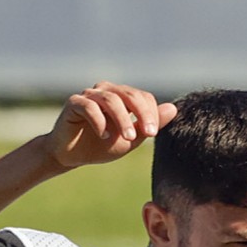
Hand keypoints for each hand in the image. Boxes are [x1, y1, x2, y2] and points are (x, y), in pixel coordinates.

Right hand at [45, 83, 177, 169]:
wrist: (72, 155)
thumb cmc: (102, 145)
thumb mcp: (131, 139)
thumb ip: (149, 125)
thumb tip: (173, 108)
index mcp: (122, 97)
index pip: (143, 97)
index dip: (151, 113)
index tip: (153, 134)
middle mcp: (106, 91)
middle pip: (130, 95)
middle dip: (142, 114)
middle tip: (149, 134)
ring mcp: (89, 95)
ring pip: (111, 100)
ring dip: (122, 119)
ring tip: (128, 138)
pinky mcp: (74, 103)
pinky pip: (89, 106)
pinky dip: (99, 121)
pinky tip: (104, 135)